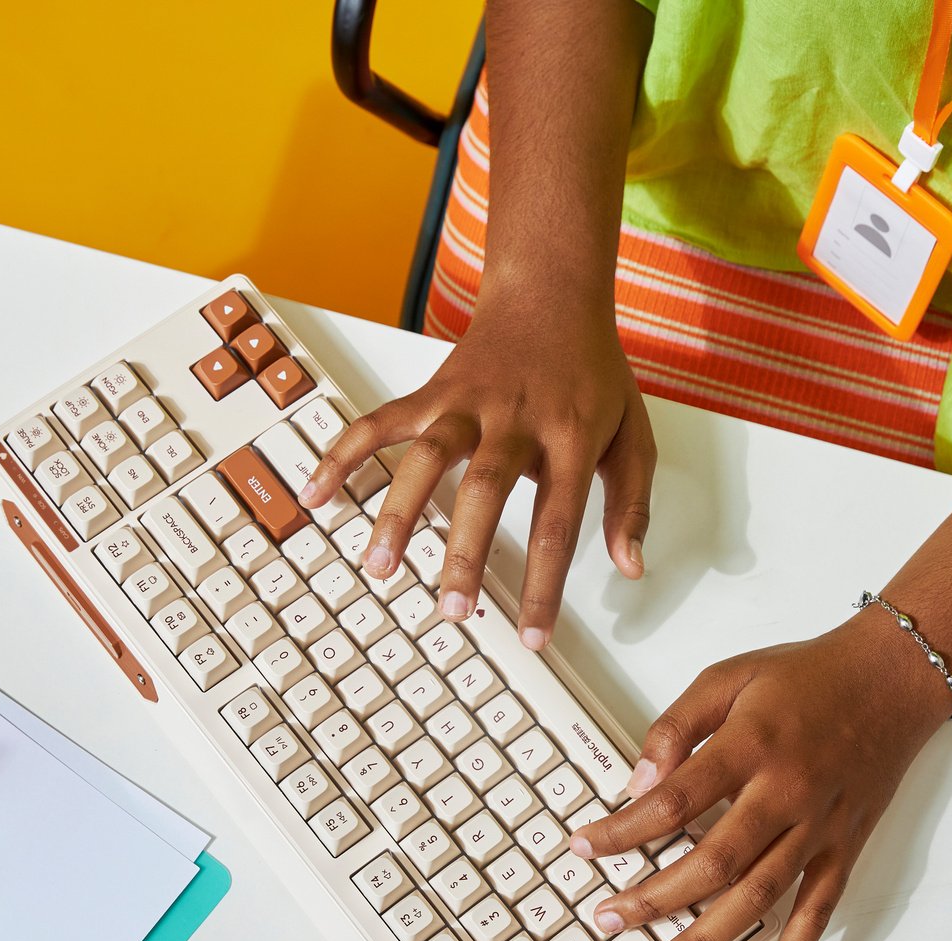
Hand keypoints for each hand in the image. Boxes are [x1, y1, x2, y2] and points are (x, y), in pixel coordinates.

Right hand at [297, 293, 653, 649]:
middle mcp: (514, 420)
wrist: (552, 292)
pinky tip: (317, 491)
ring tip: (380, 567)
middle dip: (463, 554)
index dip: (544, 585)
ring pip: (426, 457)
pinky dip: (344, 453)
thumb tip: (628, 567)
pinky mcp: (433, 392)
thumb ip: (632, 503)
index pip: (558, 523)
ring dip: (399, 513)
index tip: (532, 636)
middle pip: (484, 491)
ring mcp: (468, 403)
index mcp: (570, 438)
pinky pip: (381, 421)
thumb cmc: (592, 371)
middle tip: (452, 610)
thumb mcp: (634, 434)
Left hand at [569, 609, 951, 940]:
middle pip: (712, 862)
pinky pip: (818, 911)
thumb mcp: (729, 676)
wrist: (893, 678)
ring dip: (707, 939)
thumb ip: (678, 726)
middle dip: (654, 899)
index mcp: (750, 746)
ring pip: (758, 897)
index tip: (584, 848)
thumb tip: (639, 781)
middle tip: (609, 920)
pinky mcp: (846, 848)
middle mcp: (785, 793)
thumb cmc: (806, 676)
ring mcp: (820, 827)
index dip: (622, 831)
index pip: (673, 802)